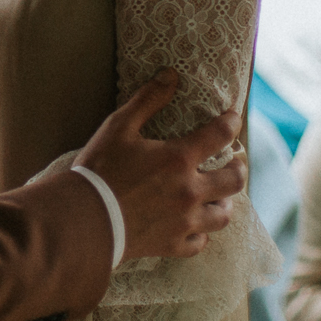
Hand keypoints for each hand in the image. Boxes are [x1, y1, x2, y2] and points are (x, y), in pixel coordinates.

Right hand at [73, 71, 246, 259]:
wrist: (83, 221)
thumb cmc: (99, 170)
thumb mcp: (118, 127)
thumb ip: (148, 100)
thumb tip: (171, 75)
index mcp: (178, 159)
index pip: (220, 136)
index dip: (231, 123)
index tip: (233, 119)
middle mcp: (190, 191)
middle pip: (234, 180)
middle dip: (237, 169)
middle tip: (233, 163)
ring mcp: (184, 222)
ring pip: (223, 216)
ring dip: (224, 203)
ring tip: (220, 197)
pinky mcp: (172, 245)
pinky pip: (200, 242)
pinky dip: (201, 234)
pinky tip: (195, 227)